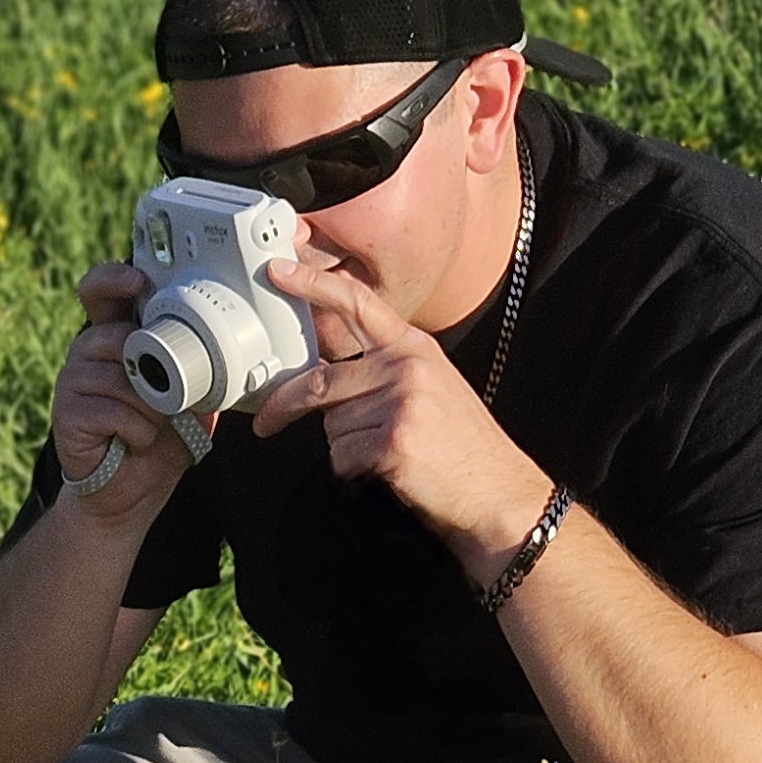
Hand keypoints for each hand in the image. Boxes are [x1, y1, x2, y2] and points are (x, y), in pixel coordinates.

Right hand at [48, 263, 183, 520]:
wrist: (132, 492)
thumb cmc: (161, 439)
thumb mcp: (192, 396)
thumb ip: (199, 364)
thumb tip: (223, 343)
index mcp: (117, 337)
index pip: (103, 293)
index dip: (113, 279)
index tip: (135, 280)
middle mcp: (90, 352)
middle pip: (115, 335)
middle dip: (153, 368)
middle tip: (166, 395)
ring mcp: (74, 380)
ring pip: (122, 377)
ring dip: (151, 408)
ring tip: (153, 426)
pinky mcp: (67, 412)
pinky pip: (115, 410)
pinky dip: (139, 431)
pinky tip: (136, 442)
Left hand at [254, 237, 552, 574]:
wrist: (495, 491)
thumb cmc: (459, 446)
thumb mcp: (431, 388)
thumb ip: (383, 371)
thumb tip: (323, 377)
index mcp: (413, 347)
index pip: (357, 304)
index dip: (313, 285)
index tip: (279, 272)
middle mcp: (406, 366)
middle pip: (319, 380)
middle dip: (284, 406)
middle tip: (266, 423)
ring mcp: (401, 400)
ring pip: (331, 424)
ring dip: (345, 447)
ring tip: (383, 454)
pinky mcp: (394, 439)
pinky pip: (341, 456)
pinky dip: (352, 472)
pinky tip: (387, 471)